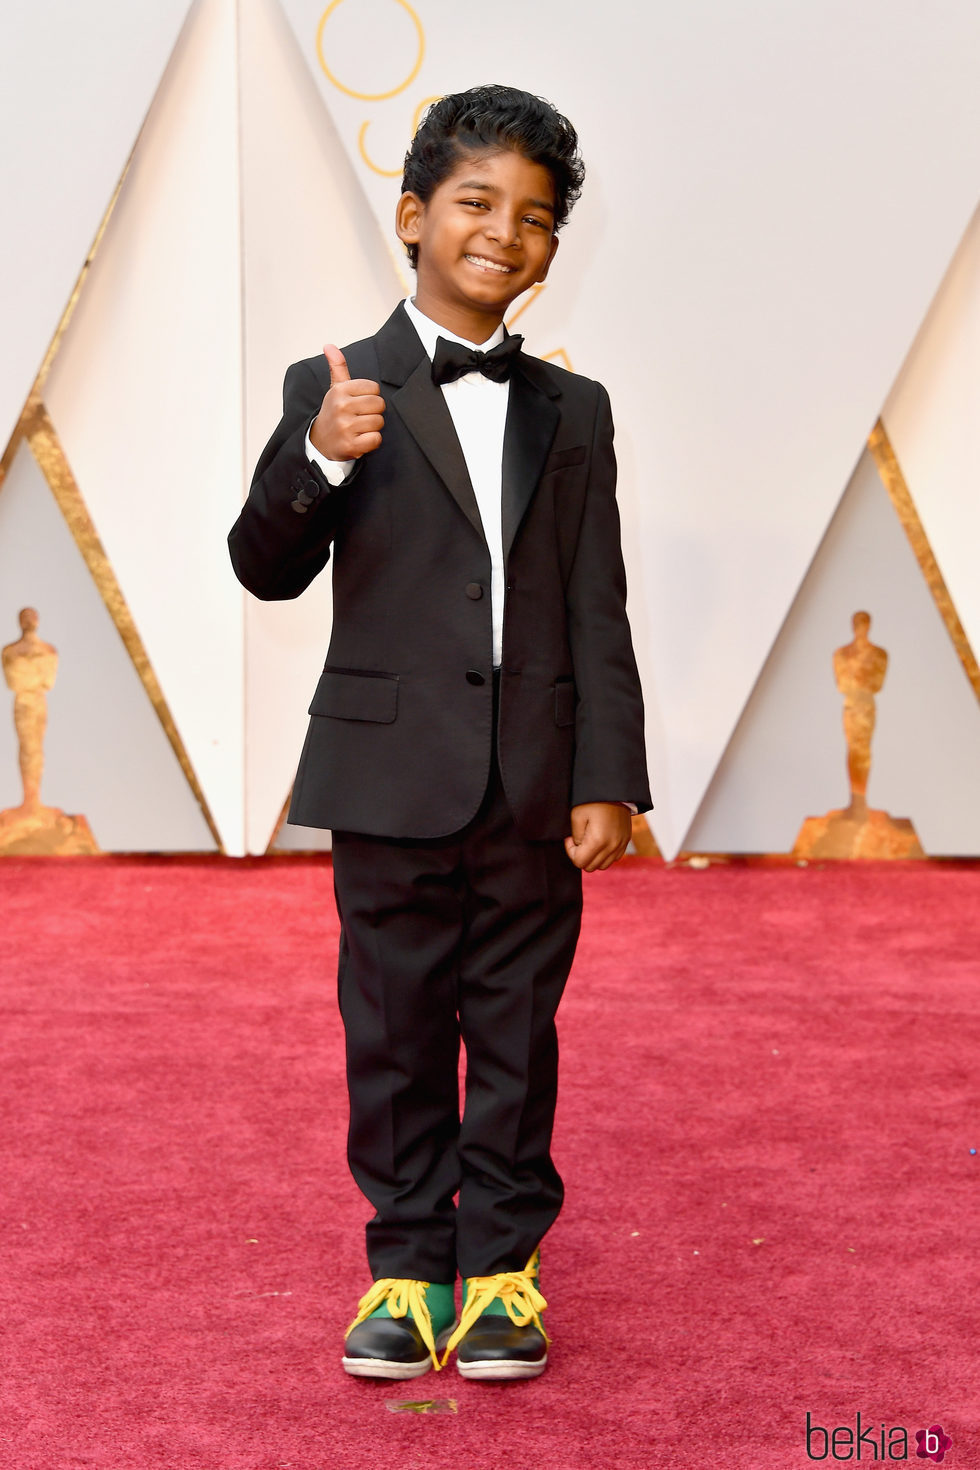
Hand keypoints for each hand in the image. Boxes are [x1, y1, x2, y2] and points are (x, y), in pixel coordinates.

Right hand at [310, 345, 384, 459]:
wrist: (321, 442)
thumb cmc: (334, 413)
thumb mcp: (336, 389)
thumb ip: (338, 367)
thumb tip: (329, 346)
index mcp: (340, 390)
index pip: (374, 388)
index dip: (370, 397)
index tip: (358, 403)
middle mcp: (341, 407)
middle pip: (379, 405)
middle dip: (374, 412)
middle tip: (360, 417)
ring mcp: (345, 427)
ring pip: (379, 422)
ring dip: (372, 428)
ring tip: (359, 428)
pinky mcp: (350, 445)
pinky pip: (376, 439)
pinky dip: (371, 441)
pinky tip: (360, 439)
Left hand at [564, 802, 631, 871]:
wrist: (614, 790)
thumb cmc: (593, 801)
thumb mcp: (577, 816)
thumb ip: (576, 838)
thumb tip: (579, 847)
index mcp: (598, 841)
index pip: (579, 862)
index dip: (571, 852)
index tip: (570, 838)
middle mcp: (612, 846)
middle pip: (591, 867)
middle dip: (581, 856)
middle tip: (579, 839)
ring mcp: (621, 845)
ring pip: (603, 865)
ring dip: (594, 857)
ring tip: (589, 841)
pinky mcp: (626, 840)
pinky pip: (614, 858)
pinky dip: (605, 854)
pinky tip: (600, 841)